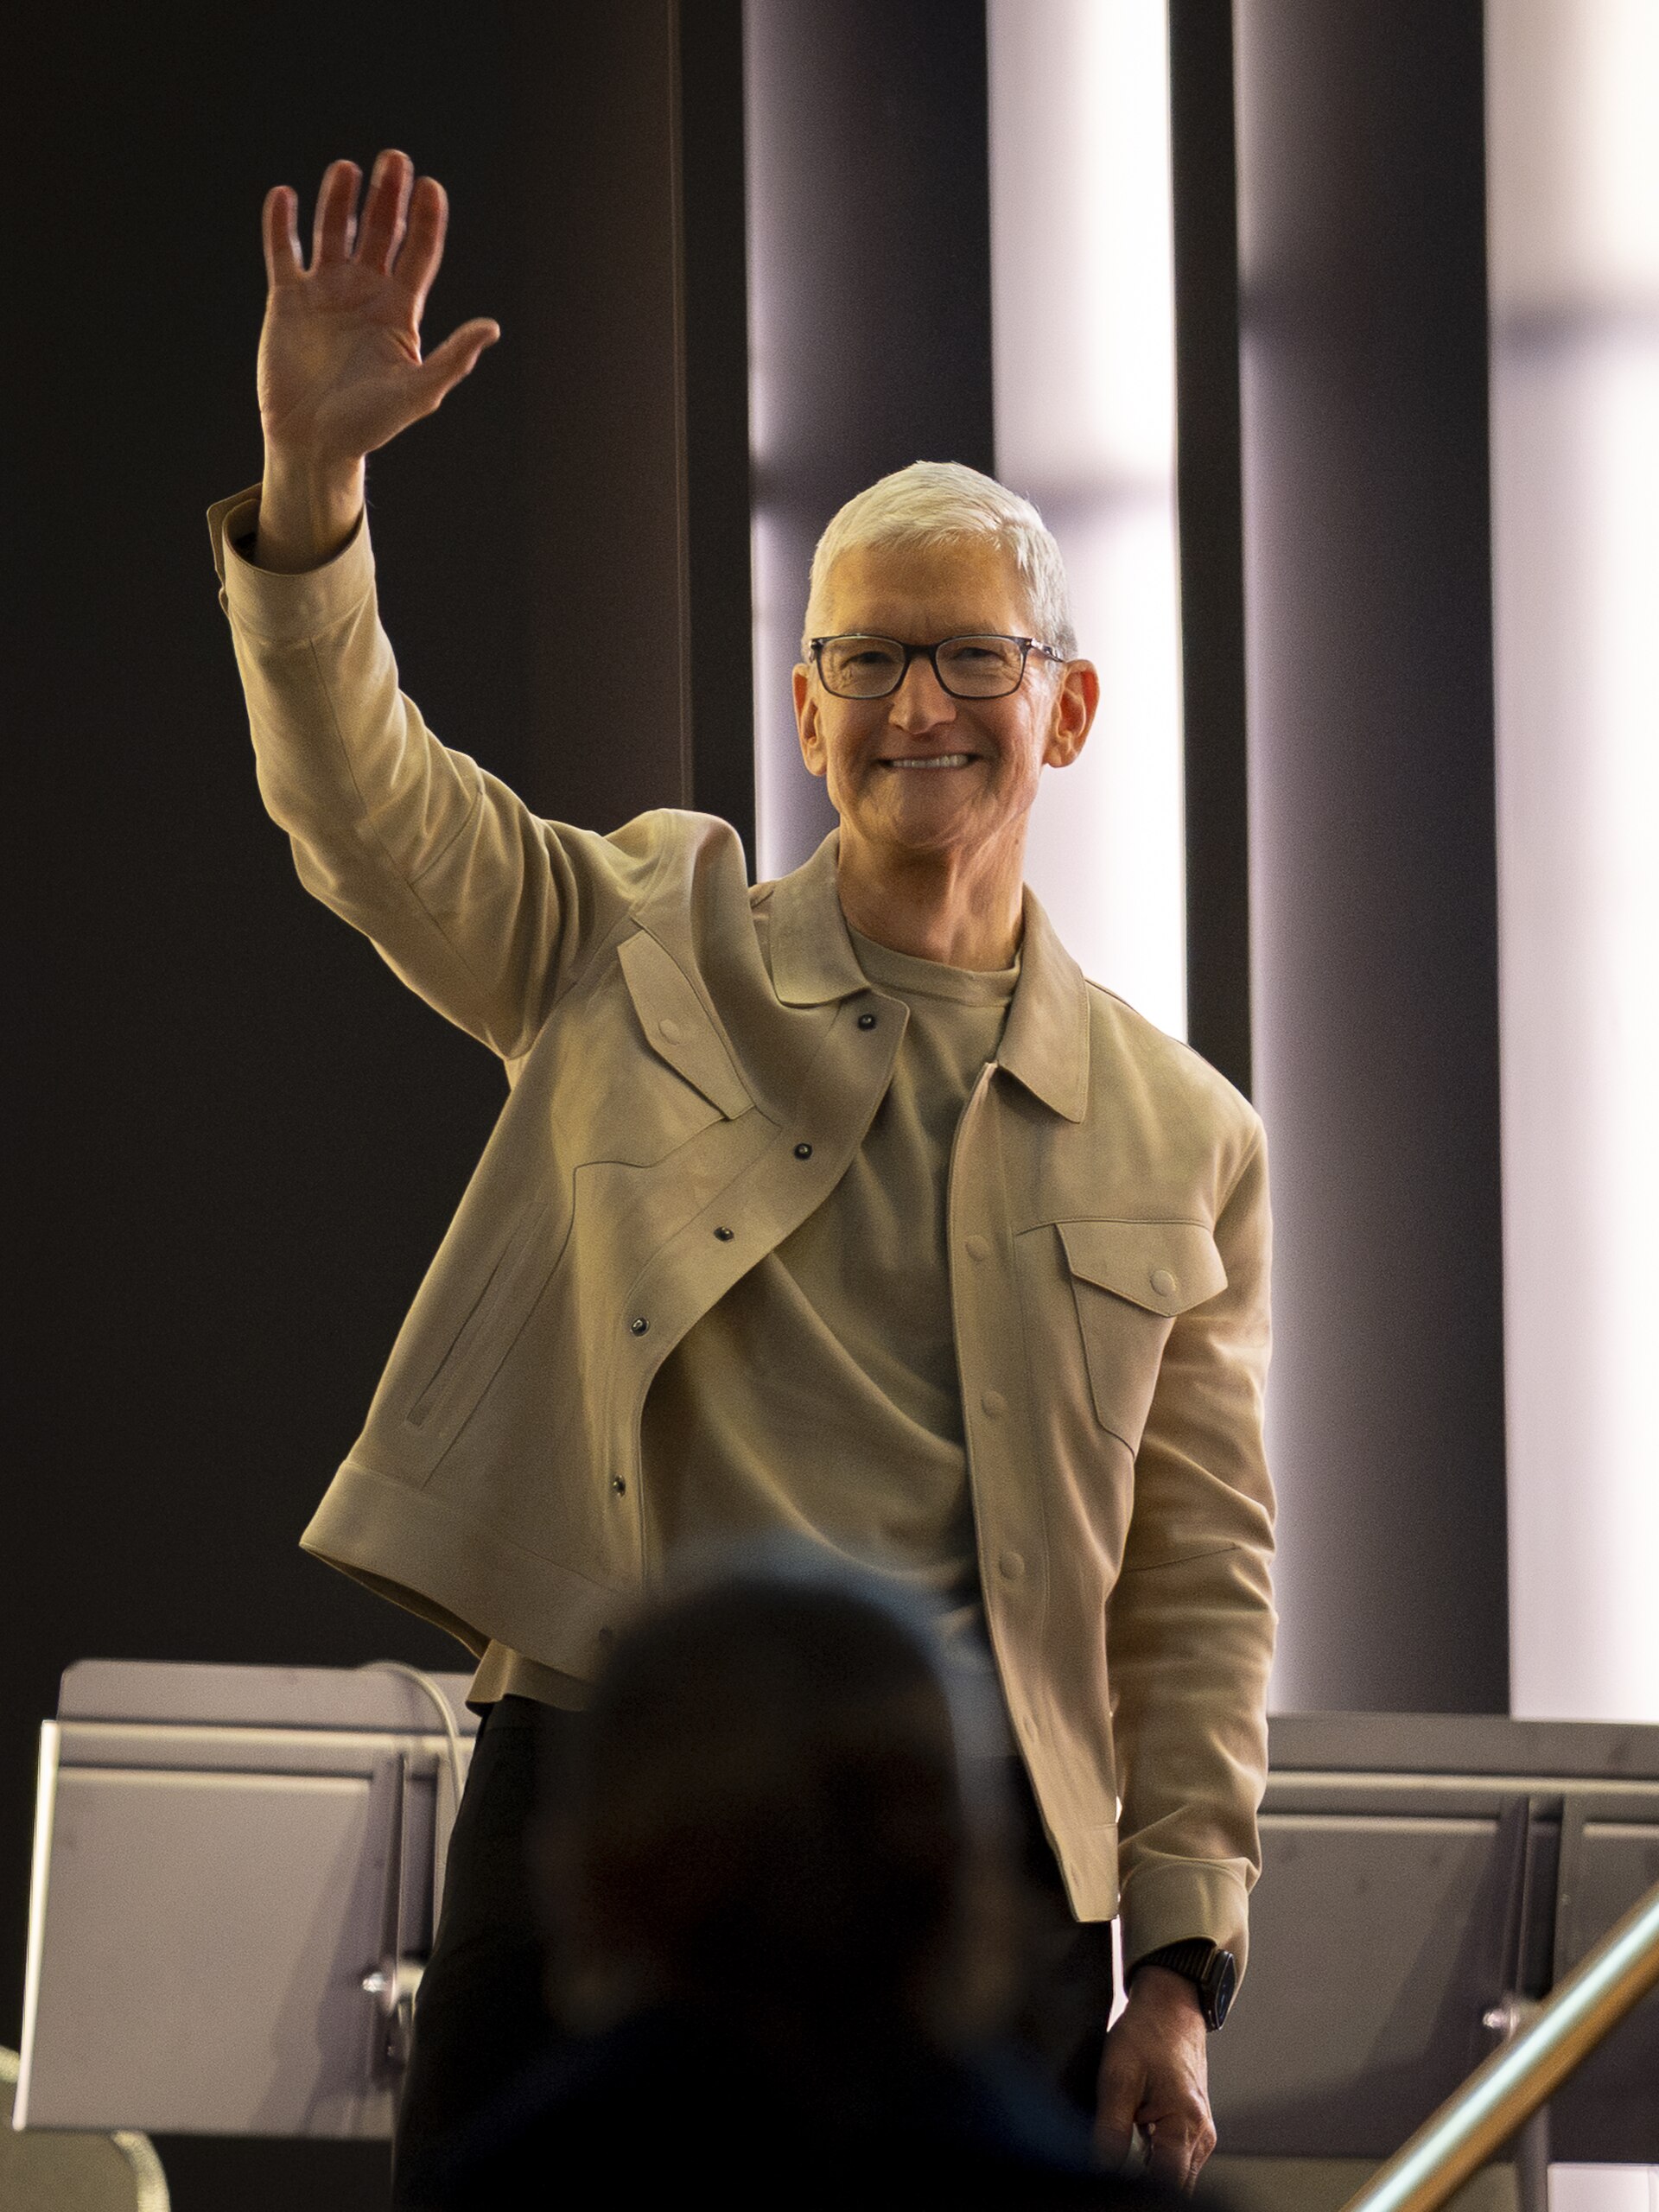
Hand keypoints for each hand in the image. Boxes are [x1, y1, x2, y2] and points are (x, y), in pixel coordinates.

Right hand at [254, 151, 498, 567]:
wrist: (313, 445)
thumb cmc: (368, 426)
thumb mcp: (417, 393)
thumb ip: (453, 358)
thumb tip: (492, 327)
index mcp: (400, 312)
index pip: (418, 254)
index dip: (426, 221)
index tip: (431, 187)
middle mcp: (365, 294)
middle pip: (380, 232)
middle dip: (387, 197)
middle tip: (395, 160)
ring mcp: (326, 294)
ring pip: (334, 233)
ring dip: (339, 201)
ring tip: (347, 170)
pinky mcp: (288, 300)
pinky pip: (284, 253)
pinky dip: (282, 225)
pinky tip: (285, 197)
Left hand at [1094, 1966, 1215, 2193]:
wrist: (1170, 2006)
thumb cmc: (1147, 2033)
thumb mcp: (1117, 2077)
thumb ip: (1111, 2130)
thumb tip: (1100, 2169)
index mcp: (1186, 2123)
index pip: (1167, 2184)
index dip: (1138, 2188)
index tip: (1114, 2178)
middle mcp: (1201, 2135)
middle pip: (1174, 2185)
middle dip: (1144, 2182)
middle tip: (1116, 2157)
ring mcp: (1201, 2133)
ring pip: (1175, 2175)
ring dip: (1149, 2170)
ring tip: (1127, 2141)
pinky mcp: (1194, 2128)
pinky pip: (1176, 2159)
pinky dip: (1155, 2158)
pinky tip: (1136, 2138)